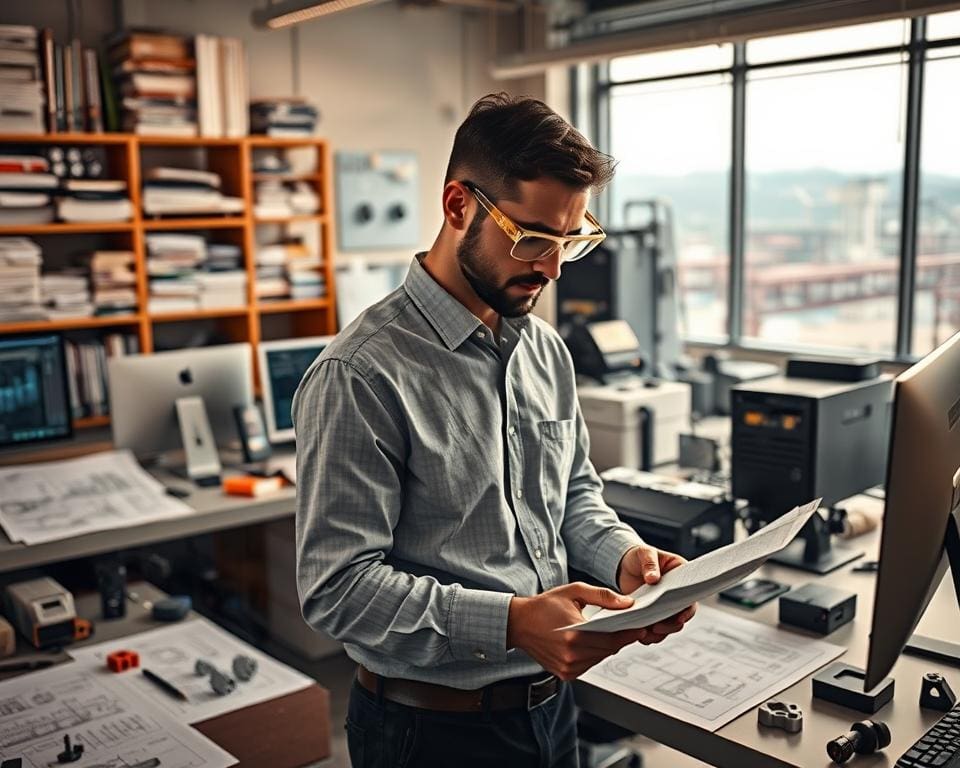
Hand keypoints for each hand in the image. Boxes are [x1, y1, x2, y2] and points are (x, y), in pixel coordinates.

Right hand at [506, 582, 658, 680]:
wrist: (518, 624)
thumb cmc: (543, 606)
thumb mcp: (573, 592)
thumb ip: (602, 596)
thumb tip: (626, 603)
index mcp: (574, 635)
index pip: (612, 639)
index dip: (629, 634)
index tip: (641, 628)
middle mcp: (571, 655)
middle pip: (609, 650)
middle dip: (619, 638)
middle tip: (627, 626)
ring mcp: (568, 667)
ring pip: (600, 658)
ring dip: (606, 647)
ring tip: (605, 632)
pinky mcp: (565, 674)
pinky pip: (589, 665)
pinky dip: (593, 654)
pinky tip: (588, 641)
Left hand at [616, 544, 697, 643]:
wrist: (624, 564)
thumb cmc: (639, 555)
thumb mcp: (644, 553)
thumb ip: (650, 563)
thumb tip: (654, 579)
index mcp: (681, 578)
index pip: (690, 598)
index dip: (687, 610)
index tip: (679, 617)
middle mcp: (675, 596)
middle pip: (681, 616)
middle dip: (671, 625)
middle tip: (657, 627)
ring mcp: (663, 606)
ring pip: (668, 626)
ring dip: (660, 633)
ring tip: (646, 633)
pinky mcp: (650, 614)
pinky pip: (654, 629)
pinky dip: (648, 634)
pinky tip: (639, 633)